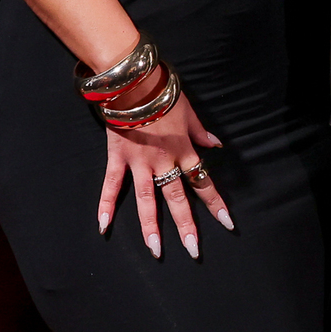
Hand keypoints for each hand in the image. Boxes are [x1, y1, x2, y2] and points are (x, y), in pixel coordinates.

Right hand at [97, 96, 233, 258]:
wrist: (134, 81)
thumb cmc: (163, 92)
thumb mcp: (190, 111)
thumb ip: (201, 132)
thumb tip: (217, 145)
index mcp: (184, 150)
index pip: (203, 182)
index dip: (216, 204)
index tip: (227, 224)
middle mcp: (164, 161)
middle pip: (177, 198)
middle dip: (186, 226)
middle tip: (193, 251)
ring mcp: (139, 162)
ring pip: (146, 199)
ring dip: (150, 226)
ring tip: (155, 250)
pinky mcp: (117, 157)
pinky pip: (111, 184)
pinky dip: (106, 204)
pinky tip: (103, 226)